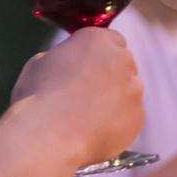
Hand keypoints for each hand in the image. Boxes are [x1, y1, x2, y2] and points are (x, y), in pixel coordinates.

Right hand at [13, 28, 144, 166]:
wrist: (50, 137)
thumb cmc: (38, 98)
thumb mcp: (39, 64)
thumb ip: (64, 57)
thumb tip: (69, 64)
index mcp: (97, 40)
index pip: (110, 39)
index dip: (97, 55)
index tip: (86, 68)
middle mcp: (122, 59)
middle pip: (122, 65)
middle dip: (109, 76)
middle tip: (86, 95)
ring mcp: (134, 88)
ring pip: (129, 91)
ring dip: (115, 100)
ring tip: (87, 118)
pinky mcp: (139, 115)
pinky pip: (130, 116)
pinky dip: (118, 122)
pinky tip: (95, 131)